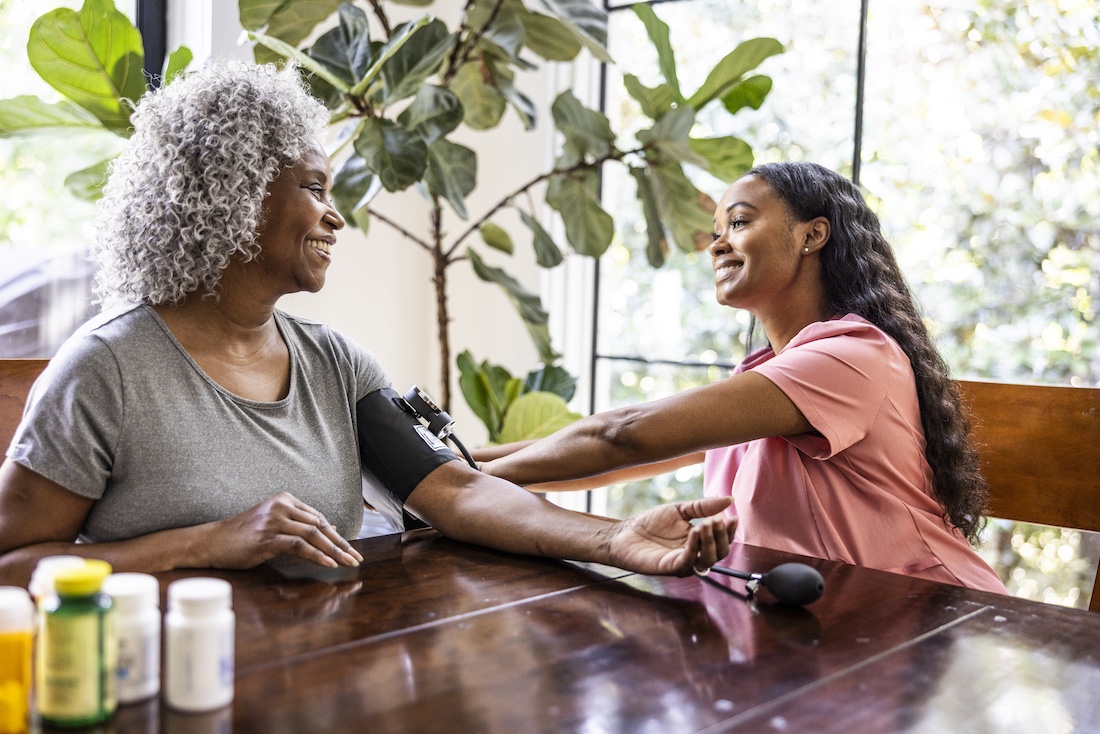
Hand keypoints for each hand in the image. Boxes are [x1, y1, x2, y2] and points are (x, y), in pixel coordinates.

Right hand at [203, 492, 362, 569]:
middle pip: (319, 525)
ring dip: (334, 550)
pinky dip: (317, 555)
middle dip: (341, 543)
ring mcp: (274, 521)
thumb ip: (298, 525)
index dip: (336, 534)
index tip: (350, 548)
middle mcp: (281, 506)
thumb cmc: (241, 536)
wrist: (211, 541)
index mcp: (285, 499)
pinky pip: (299, 545)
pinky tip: (329, 564)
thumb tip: (329, 531)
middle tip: (356, 558)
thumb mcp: (272, 525)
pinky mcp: (267, 537)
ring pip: (313, 534)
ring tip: (348, 563)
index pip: (318, 517)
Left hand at [604, 496, 735, 575]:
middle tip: (717, 521)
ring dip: (710, 541)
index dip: (729, 531)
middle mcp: (694, 555)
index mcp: (698, 542)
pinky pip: (688, 560)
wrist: (625, 533)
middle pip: (719, 553)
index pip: (722, 541)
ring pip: (707, 560)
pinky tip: (694, 531)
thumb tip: (728, 499)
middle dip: (721, 537)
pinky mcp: (670, 567)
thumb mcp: (680, 510)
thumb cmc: (650, 524)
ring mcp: (683, 563)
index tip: (732, 517)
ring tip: (707, 523)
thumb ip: (703, 506)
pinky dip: (694, 546)